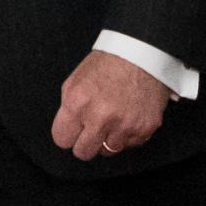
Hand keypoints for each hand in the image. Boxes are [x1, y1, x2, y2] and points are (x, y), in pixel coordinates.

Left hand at [50, 49, 169, 160]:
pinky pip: (130, 144)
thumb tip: (68, 131)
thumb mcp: (76, 79)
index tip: (74, 129)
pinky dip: (128, 133)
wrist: (143, 53)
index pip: (62, 139)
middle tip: (93, 128)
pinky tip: (129, 114)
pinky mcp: (144, 128)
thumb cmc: (108, 63)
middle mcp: (99, 116)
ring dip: (109, 137)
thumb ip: (68, 107)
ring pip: (108, 151)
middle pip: (83, 153)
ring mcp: (123, 125)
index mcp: (77, 101)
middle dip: (85, 142)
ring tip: (114, 116)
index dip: (68, 134)